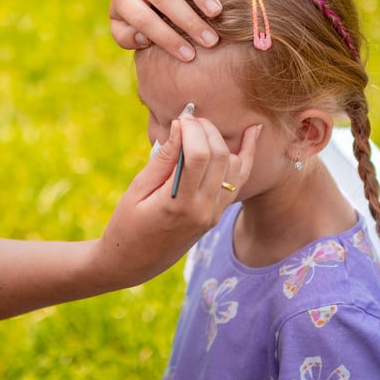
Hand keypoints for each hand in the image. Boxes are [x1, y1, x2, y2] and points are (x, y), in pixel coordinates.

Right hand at [89, 110, 259, 288]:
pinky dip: (246, 155)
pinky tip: (253, 133)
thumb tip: (180, 126)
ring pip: (233, 165)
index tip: (179, 117)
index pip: (198, 156)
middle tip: (188, 119)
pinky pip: (238, 179)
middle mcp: (205, 210)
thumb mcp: (137, 190)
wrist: (134, 262)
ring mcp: (215, 213)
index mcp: (180, 205)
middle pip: (220, 156)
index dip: (192, 129)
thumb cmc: (127, 225)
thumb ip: (163, 160)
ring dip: (220, 140)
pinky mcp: (218, 213)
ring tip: (199, 129)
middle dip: (206, 130)